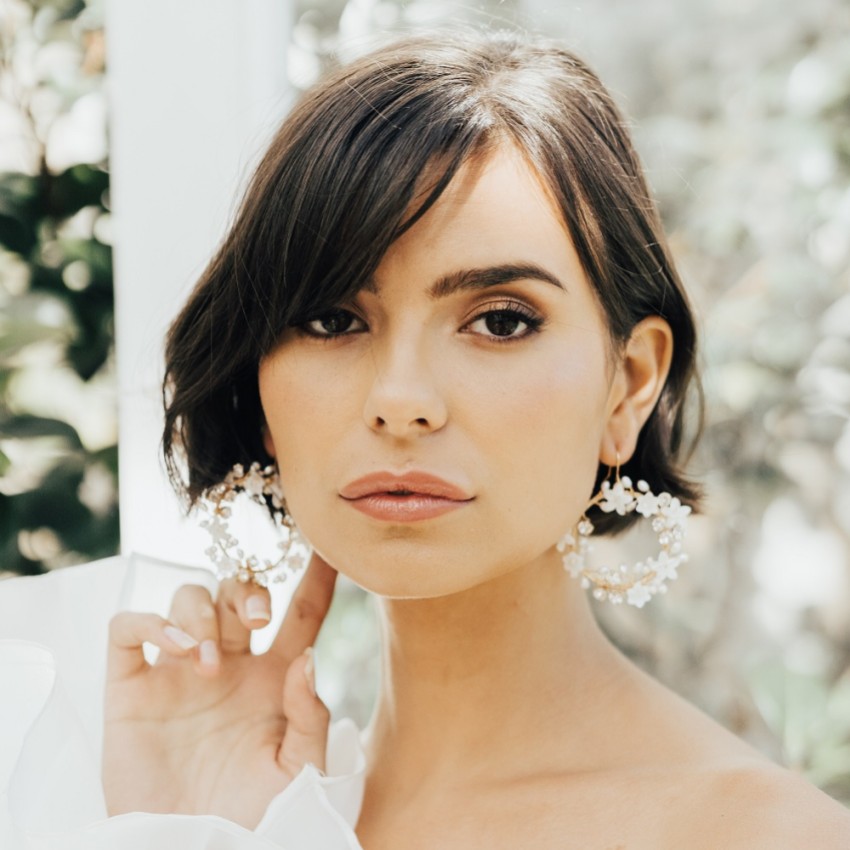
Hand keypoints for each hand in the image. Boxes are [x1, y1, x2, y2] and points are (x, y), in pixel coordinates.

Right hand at [102, 552, 336, 827]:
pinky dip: (148, 621)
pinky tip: (174, 647)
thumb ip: (310, 716)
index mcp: (274, 678)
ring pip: (187, 599)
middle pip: (237, 592)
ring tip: (209, 667)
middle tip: (255, 619)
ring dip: (201, 616)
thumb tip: (307, 656)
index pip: (300, 613)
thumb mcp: (298, 772)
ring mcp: (177, 671)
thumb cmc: (254, 820)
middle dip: (247, 590)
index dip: (315, 579)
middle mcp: (229, 664)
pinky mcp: (131, 689)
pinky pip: (127, 629)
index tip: (330, 548)